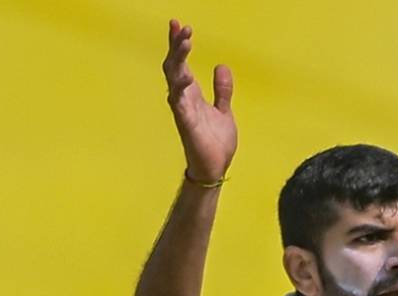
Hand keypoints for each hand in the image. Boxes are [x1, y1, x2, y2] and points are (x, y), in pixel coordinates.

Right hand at [163, 19, 236, 182]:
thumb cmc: (215, 142)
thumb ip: (222, 90)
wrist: (215, 169)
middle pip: (174, 66)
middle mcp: (183, 99)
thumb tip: (221, 66)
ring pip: (174, 79)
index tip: (179, 25)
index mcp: (192, 94)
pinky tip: (185, 76)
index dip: (179, 45)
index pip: (182, 63)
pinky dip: (180, 89)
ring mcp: (183, 110)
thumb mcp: (224, 111)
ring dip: (178, 60)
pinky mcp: (186, 124)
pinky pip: (179, 104)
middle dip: (176, 46)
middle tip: (180, 26)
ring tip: (185, 42)